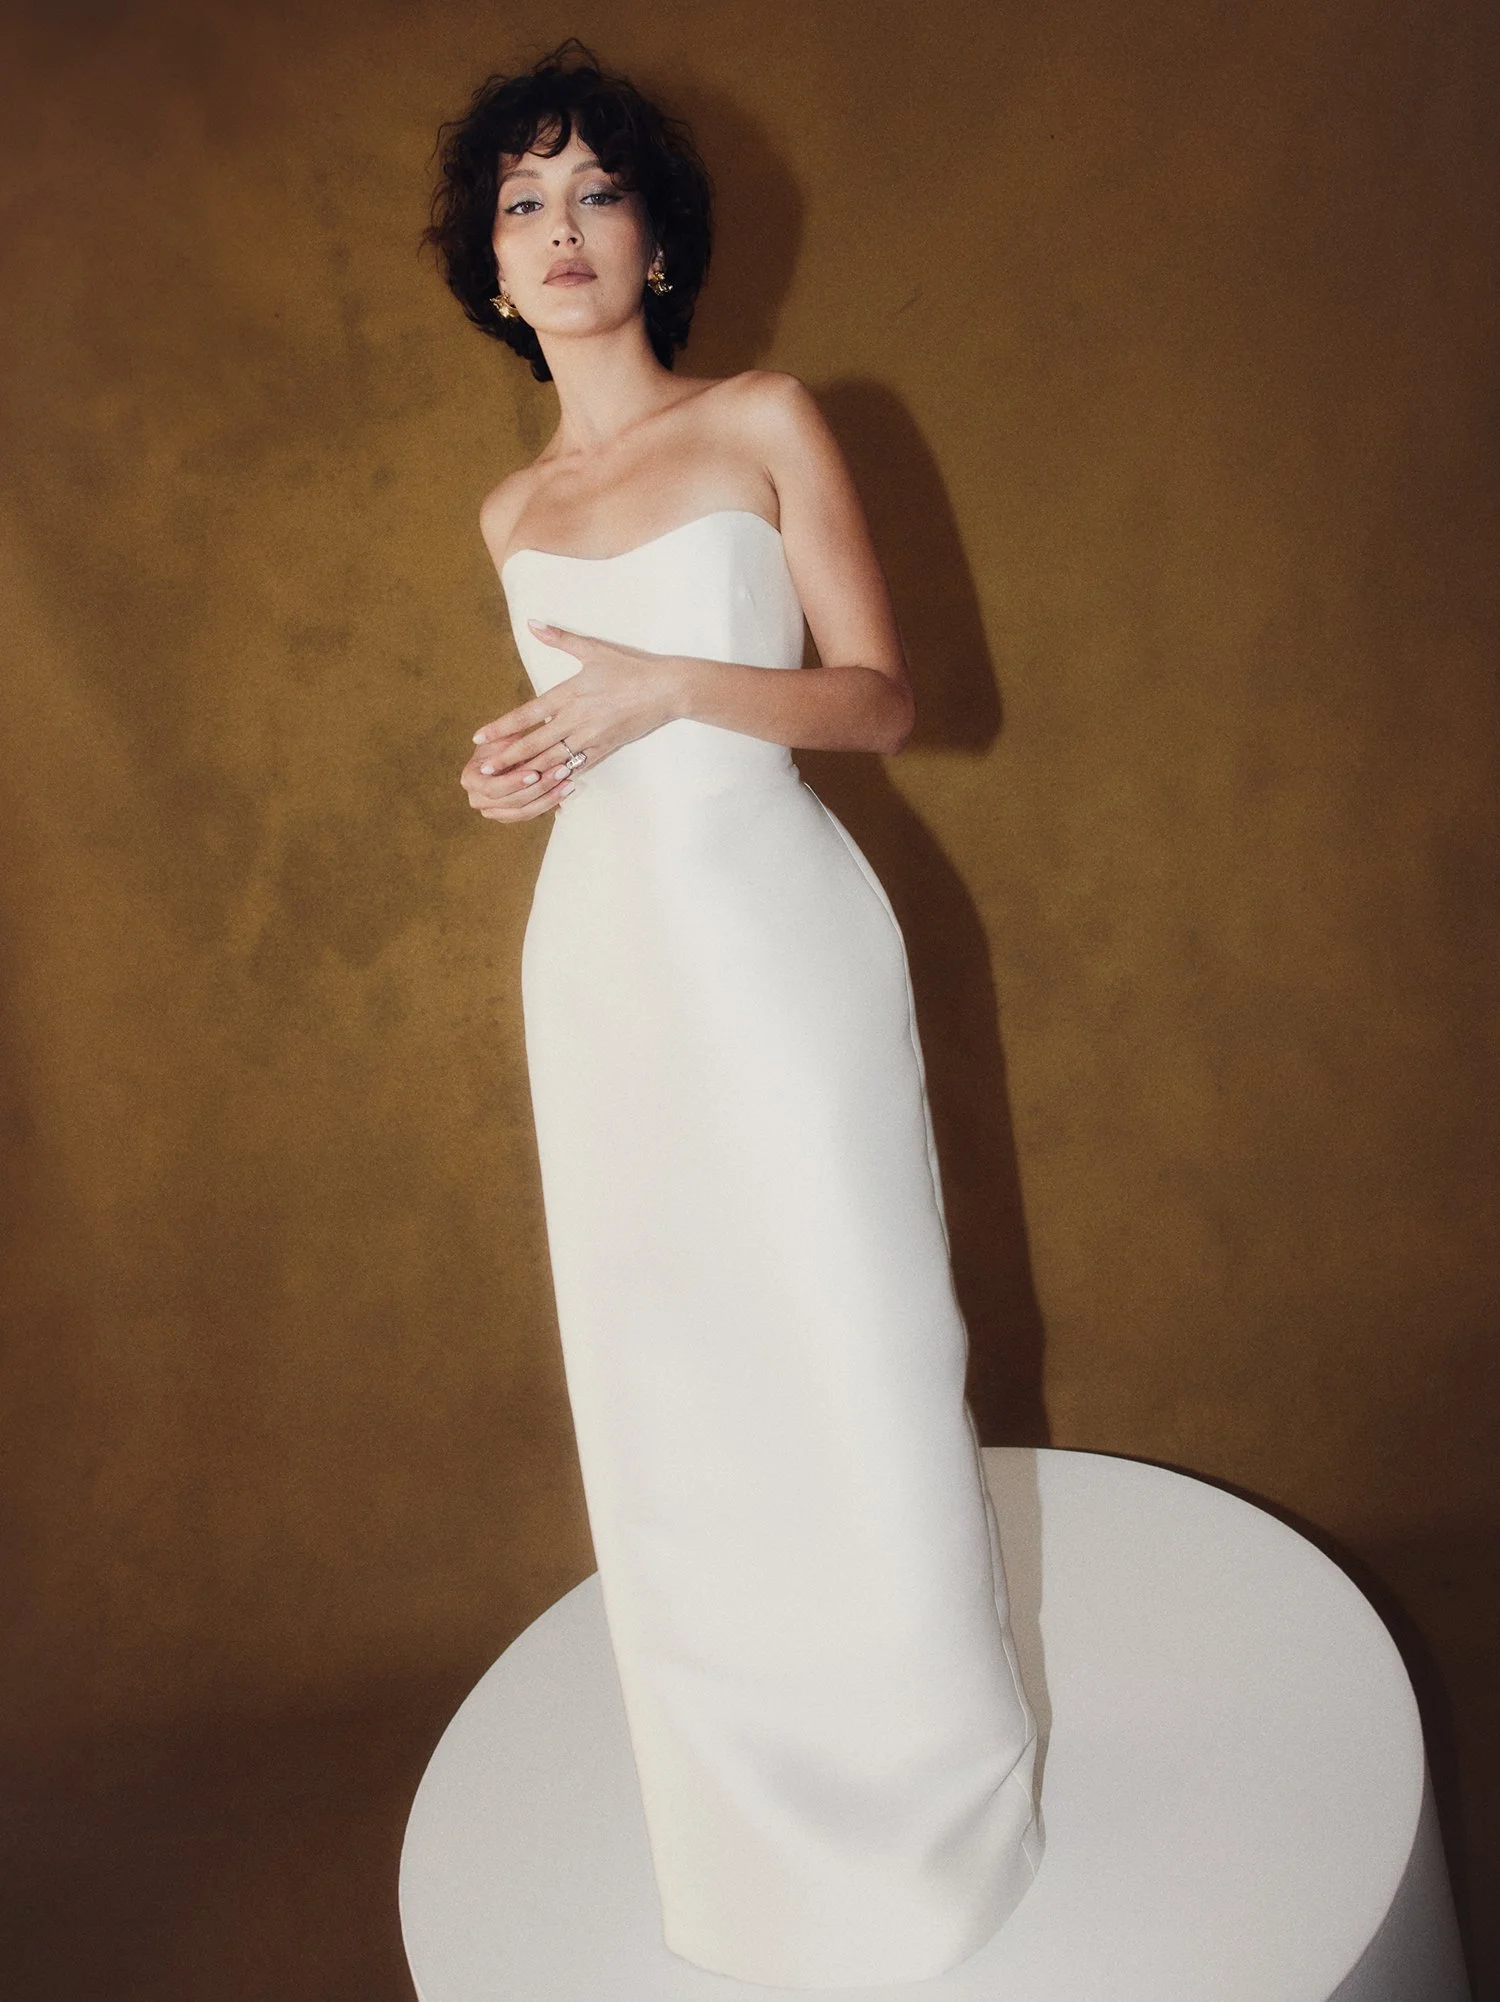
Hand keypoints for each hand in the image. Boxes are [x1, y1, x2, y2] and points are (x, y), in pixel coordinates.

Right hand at [460, 722, 574, 821]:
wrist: (507, 752)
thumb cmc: (505, 740)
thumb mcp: (503, 735)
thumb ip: (506, 737)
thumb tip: (512, 731)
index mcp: (471, 779)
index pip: (492, 787)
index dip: (514, 782)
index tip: (535, 773)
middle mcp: (478, 799)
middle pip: (510, 802)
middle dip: (538, 788)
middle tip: (561, 773)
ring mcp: (494, 811)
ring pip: (524, 812)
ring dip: (549, 798)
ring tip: (568, 782)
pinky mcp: (511, 816)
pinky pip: (532, 814)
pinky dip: (550, 803)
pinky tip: (566, 790)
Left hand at [467, 620, 682, 808]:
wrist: (667, 689)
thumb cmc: (630, 667)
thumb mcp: (593, 649)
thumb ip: (559, 638)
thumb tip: (532, 623)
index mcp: (569, 694)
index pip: (527, 714)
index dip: (501, 727)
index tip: (480, 737)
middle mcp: (577, 719)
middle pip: (534, 744)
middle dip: (507, 759)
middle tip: (484, 771)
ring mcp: (591, 738)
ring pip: (553, 761)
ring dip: (528, 773)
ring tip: (506, 783)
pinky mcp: (605, 749)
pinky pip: (577, 768)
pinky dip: (558, 779)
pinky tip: (542, 788)